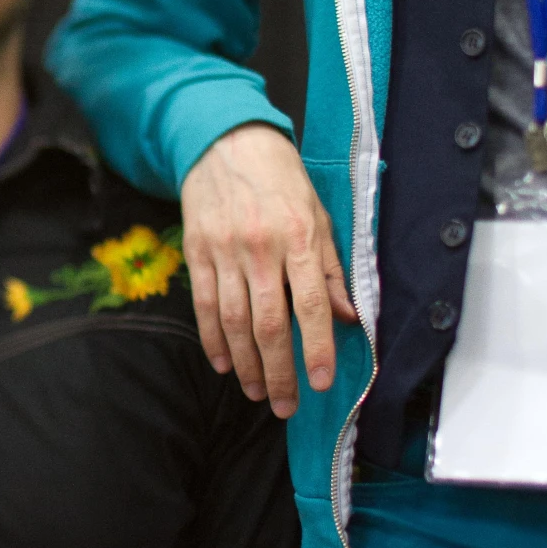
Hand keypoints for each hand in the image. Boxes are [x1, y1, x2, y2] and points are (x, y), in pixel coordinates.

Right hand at [181, 125, 356, 418]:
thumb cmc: (282, 181)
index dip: (315, 347)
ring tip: (258, 392)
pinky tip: (224, 365)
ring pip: (234, 321)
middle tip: (286, 405)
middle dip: (279, 371)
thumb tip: (349, 318)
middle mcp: (260, 248)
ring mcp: (224, 251)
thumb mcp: (319, 216)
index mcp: (299, 237)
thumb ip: (333, 270)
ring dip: (246, 365)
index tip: (320, 382)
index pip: (310, 304)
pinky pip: (204, 306)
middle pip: (268, 323)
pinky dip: (213, 340)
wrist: (226, 142)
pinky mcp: (197, 252)